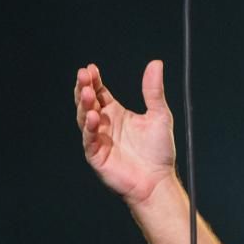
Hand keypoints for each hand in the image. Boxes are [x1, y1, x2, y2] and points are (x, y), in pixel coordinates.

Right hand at [74, 60, 176, 204]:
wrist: (159, 180)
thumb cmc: (159, 151)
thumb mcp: (159, 115)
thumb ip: (153, 91)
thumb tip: (156, 63)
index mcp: (117, 114)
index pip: (100, 93)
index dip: (94, 81)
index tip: (91, 68)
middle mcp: (105, 125)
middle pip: (88, 103)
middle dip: (84, 88)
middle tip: (83, 75)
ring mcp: (99, 140)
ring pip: (84, 119)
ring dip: (84, 105)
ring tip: (87, 92)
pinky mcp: (97, 155)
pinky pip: (89, 140)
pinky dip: (90, 128)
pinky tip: (94, 117)